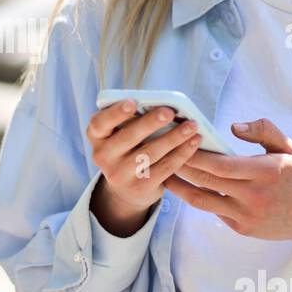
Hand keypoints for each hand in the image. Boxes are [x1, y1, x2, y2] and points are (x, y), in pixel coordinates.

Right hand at [87, 100, 202, 234]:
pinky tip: (194, 141)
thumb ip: (131, 120)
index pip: (99, 123)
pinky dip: (182, 153)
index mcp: (97, 137)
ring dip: (174, 137)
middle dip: (150, 123)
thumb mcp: (120, 134)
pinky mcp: (140, 188)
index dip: (115, 113)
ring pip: (150, 153)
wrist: (126, 189)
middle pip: (128, 137)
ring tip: (192, 125)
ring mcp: (120, 175)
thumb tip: (161, 105)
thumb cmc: (127, 148)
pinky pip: (165, 167)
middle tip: (169, 112)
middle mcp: (103, 157)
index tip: (133, 103)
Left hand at [164, 117, 291, 242]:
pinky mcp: (241, 228)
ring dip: (179, 186)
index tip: (179, 140)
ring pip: (202, 200)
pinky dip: (197, 197)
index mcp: (265, 173)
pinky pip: (213, 210)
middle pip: (206, 181)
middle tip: (161, 152)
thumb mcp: (287, 147)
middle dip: (181, 165)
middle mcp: (254, 196)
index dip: (197, 154)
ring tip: (162, 172)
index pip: (221, 165)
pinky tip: (183, 186)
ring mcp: (246, 216)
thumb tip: (233, 127)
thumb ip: (263, 130)